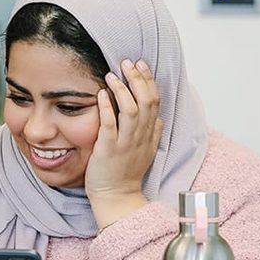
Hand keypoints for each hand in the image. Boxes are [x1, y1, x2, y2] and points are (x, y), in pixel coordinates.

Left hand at [85, 60, 162, 229]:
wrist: (117, 196)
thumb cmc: (126, 172)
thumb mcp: (145, 149)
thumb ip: (151, 131)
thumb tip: (157, 115)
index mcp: (150, 134)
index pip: (155, 101)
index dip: (149, 81)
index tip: (141, 65)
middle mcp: (142, 136)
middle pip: (147, 101)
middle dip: (138, 79)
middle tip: (127, 62)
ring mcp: (126, 143)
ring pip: (132, 110)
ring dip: (123, 90)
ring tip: (113, 74)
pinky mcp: (109, 150)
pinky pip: (111, 125)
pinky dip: (108, 108)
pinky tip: (102, 94)